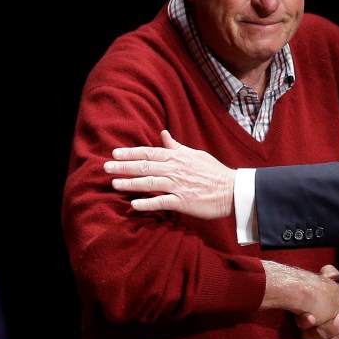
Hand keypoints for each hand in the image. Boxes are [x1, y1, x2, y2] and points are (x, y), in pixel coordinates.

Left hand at [103, 130, 234, 218]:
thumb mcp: (195, 154)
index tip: (114, 153)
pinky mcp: (184, 202)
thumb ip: (176, 147)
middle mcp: (176, 170)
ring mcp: (179, 186)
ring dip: (131, 183)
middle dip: (123, 167)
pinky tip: (134, 205)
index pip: (150, 152)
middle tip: (106, 167)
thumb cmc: (214, 172)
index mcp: (178, 157)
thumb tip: (163, 134)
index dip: (131, 152)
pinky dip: (147, 203)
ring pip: (150, 183)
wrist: (232, 190)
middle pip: (145, 166)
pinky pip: (162, 202)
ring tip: (114, 184)